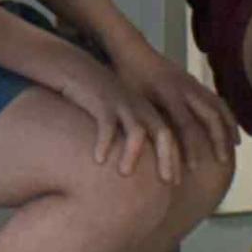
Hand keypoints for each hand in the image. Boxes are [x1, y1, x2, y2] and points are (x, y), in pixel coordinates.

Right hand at [47, 48, 181, 182]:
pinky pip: (107, 124)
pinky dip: (105, 142)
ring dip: (134, 154)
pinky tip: (99, 159)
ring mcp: (121, 103)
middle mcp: (138, 107)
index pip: (170, 137)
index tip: (175, 183)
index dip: (174, 159)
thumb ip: (129, 135)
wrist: (75, 69)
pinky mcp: (101, 101)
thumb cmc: (97, 100)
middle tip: (167, 182)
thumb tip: (134, 167)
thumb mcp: (118, 115)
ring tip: (125, 174)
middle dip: (167, 158)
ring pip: (137, 130)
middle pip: (163, 133)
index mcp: (146, 111)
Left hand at [110, 39, 238, 172]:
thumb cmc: (128, 80)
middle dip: (219, 139)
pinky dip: (226, 116)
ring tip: (233, 148)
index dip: (191, 147)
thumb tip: (150, 154)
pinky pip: (217, 100)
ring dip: (227, 127)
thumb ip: (144, 123)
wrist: (132, 50)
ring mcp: (193, 83)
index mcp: (168, 93)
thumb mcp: (133, 101)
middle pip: (210, 115)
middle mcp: (186, 88)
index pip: (186, 124)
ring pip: (218, 106)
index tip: (195, 168)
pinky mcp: (195, 82)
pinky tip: (229, 130)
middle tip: (223, 162)